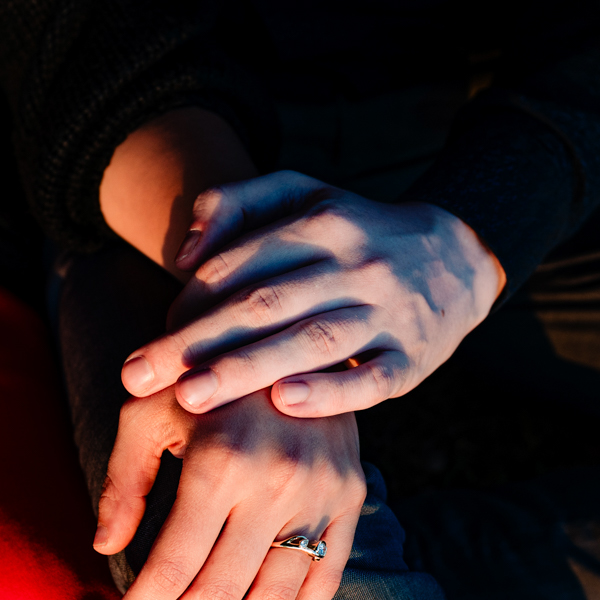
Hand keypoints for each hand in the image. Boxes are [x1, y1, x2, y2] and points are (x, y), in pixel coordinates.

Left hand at [92, 388, 364, 599]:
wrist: (287, 323)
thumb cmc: (199, 370)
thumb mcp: (145, 408)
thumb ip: (125, 482)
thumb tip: (105, 547)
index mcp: (218, 461)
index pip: (171, 568)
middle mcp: (275, 482)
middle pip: (218, 592)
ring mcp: (321, 492)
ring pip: (275, 597)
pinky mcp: (352, 495)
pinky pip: (327, 577)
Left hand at [117, 171, 505, 416]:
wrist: (460, 253)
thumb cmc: (356, 231)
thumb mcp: (304, 195)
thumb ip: (237, 203)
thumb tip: (185, 253)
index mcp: (321, 222)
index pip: (242, 264)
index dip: (189, 304)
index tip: (147, 343)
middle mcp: (355, 264)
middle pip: (265, 304)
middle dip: (198, 343)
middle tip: (139, 376)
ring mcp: (389, 312)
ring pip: (312, 340)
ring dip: (249, 370)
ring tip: (191, 398)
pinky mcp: (414, 358)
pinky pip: (372, 377)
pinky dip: (332, 392)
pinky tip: (287, 404)